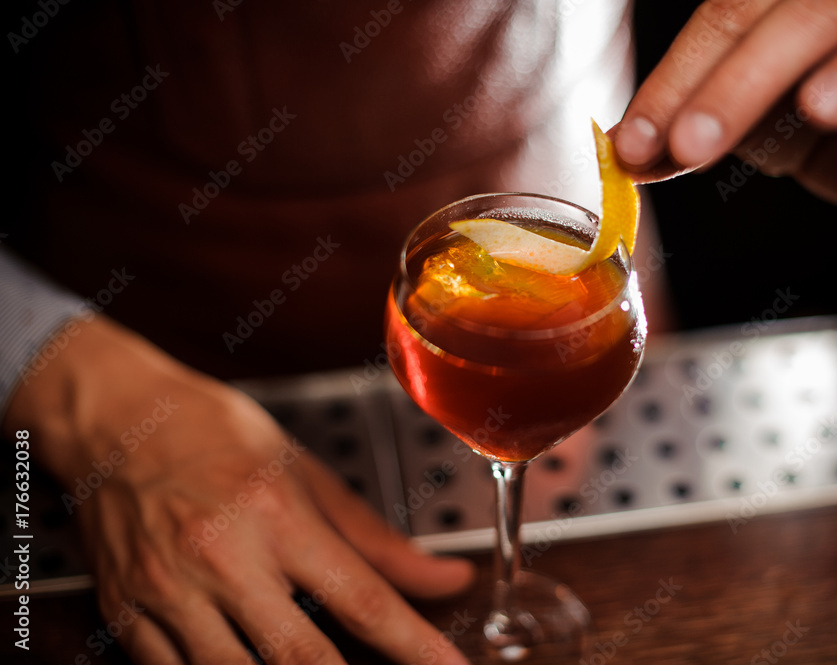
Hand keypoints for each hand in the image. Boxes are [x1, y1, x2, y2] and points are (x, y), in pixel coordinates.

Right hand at [3, 316, 473, 663]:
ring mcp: (168, 592)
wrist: (113, 418)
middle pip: (301, 658)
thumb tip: (444, 580)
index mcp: (277, 514)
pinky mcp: (126, 616)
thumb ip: (379, 541)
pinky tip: (246, 663)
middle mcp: (223, 557)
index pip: (363, 601)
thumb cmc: (214, 435)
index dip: (417, 648)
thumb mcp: (306, 474)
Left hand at [614, 0, 836, 204]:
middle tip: (692, 142)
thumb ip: (684, 130)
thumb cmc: (806, 105)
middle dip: (740, 84)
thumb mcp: (737, 118)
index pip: (726, 17)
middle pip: (803, 17)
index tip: (637, 141)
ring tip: (816, 107)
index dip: (678, 80)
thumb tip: (628, 153)